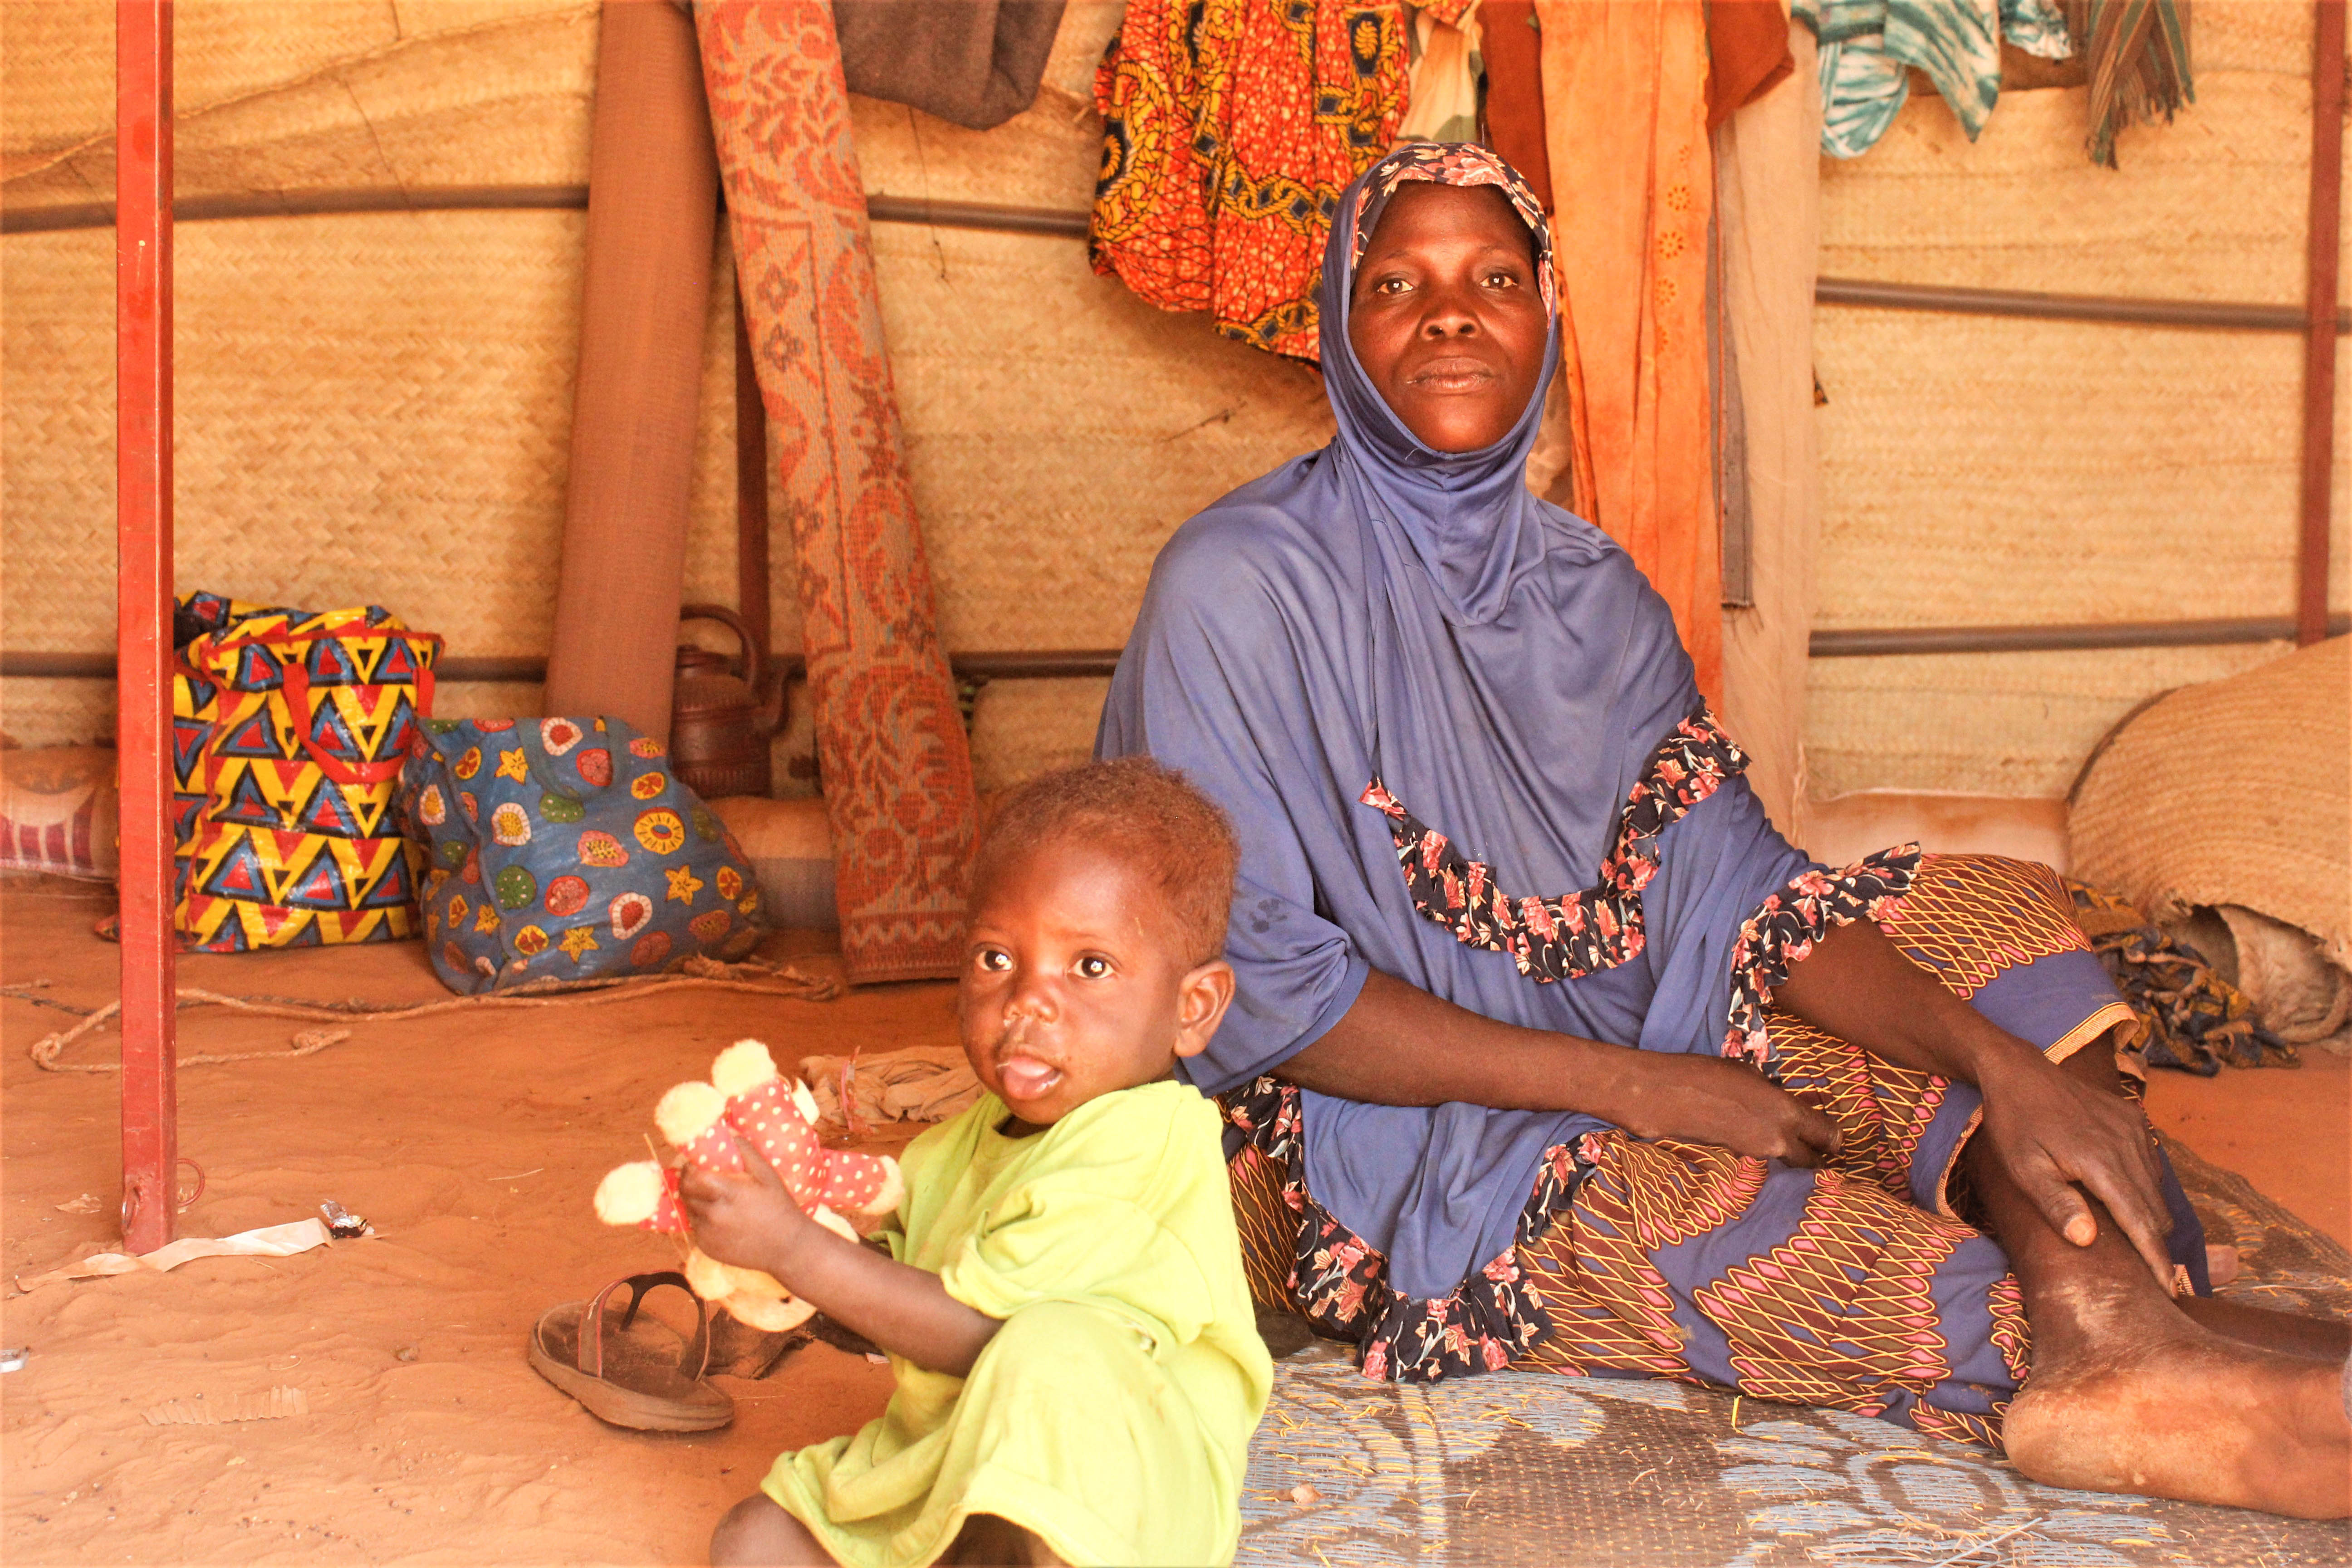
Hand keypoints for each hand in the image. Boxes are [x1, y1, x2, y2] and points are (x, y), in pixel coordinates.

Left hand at [677, 1136, 808, 1281]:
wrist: (787, 1247)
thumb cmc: (779, 1206)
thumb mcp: (767, 1174)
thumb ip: (745, 1151)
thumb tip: (728, 1131)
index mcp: (727, 1193)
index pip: (691, 1176)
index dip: (689, 1167)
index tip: (696, 1163)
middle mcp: (713, 1216)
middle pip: (685, 1193)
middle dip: (689, 1181)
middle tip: (700, 1177)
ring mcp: (708, 1235)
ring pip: (689, 1210)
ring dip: (695, 1200)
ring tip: (714, 1197)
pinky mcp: (707, 1248)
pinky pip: (696, 1228)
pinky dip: (703, 1219)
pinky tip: (721, 1218)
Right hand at [1603, 1050, 1842, 1167]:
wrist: (1663, 1097)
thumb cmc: (1705, 1074)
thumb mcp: (1746, 1073)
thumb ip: (1770, 1092)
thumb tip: (1777, 1100)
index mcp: (1786, 1113)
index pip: (1828, 1134)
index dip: (1834, 1138)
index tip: (1835, 1140)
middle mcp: (1777, 1140)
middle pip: (1812, 1161)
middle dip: (1816, 1156)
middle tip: (1816, 1149)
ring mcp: (1755, 1153)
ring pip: (1785, 1160)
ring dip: (1788, 1153)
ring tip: (1780, 1139)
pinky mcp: (1735, 1158)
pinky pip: (1760, 1157)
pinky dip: (1762, 1151)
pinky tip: (1750, 1136)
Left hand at [1973, 1044, 2173, 1285]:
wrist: (2019, 1072)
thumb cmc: (2015, 1124)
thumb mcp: (2023, 1168)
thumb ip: (2056, 1203)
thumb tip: (2087, 1239)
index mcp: (2101, 1163)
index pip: (2139, 1223)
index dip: (2155, 1259)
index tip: (2168, 1290)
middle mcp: (2128, 1146)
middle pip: (2155, 1211)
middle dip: (2155, 1245)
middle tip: (2150, 1276)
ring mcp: (2135, 1130)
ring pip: (2157, 1190)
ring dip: (2150, 1218)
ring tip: (2139, 1245)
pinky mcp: (2135, 1119)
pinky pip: (2151, 1166)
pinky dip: (2145, 1189)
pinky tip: (2126, 1201)